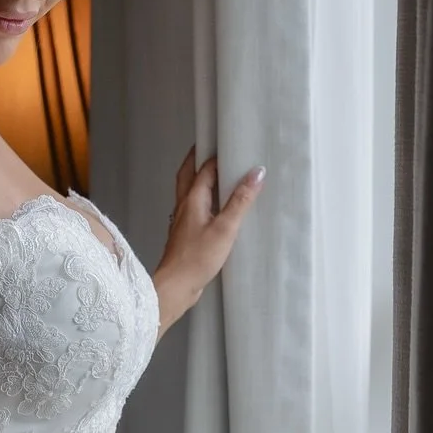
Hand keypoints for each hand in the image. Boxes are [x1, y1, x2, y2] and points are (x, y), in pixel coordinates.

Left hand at [155, 147, 265, 330]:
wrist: (176, 286)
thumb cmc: (197, 258)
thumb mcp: (225, 227)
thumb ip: (241, 200)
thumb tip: (256, 172)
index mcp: (192, 199)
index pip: (204, 168)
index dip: (217, 155)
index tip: (230, 145)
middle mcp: (184, 206)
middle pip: (188, 175)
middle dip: (198, 160)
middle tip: (211, 149)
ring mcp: (183, 221)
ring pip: (190, 192)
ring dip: (200, 180)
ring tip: (218, 174)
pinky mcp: (186, 235)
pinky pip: (194, 209)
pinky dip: (204, 200)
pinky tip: (216, 209)